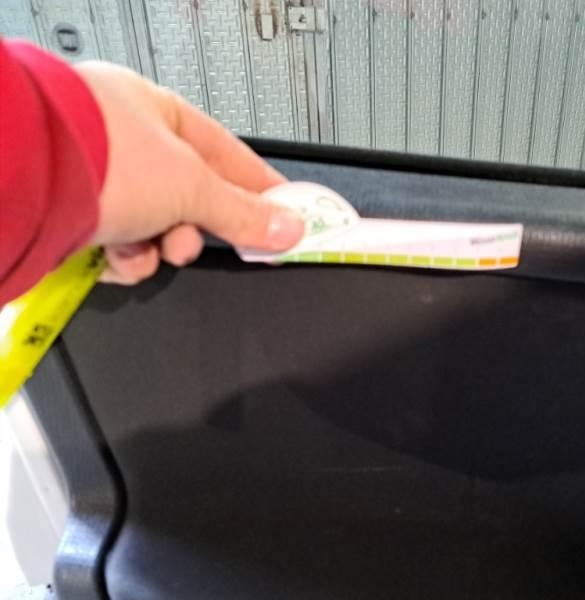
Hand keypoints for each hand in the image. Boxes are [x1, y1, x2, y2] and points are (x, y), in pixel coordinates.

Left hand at [74, 62, 303, 283]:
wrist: (17, 182)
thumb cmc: (93, 154)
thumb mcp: (190, 186)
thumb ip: (242, 212)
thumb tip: (286, 227)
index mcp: (156, 113)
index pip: (225, 154)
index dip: (258, 187)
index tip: (283, 214)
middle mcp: (123, 141)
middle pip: (187, 197)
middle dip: (195, 228)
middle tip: (203, 243)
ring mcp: (93, 176)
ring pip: (152, 226)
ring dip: (157, 248)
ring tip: (152, 249)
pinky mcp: (69, 212)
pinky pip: (116, 243)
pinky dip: (123, 258)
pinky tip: (117, 257)